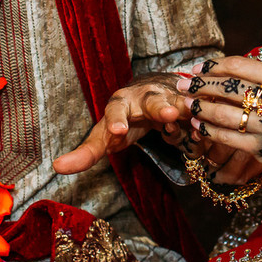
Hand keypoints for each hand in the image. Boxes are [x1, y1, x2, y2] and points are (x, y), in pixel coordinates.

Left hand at [53, 74, 189, 173]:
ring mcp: (169, 96)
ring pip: (178, 101)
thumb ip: (86, 153)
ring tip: (191, 116)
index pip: (115, 111)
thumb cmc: (124, 120)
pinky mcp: (188, 101)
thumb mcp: (105, 136)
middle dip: (160, 106)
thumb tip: (56, 168)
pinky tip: (205, 127)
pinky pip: (196, 109)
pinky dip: (201, 118)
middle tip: (169, 113)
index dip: (117, 120)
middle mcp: (145, 96)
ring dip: (185, 108)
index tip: (117, 131)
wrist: (152, 94)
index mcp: (120, 103)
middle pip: (151, 101)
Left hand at [178, 56, 261, 181]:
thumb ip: (259, 78)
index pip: (238, 65)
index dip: (212, 66)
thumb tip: (220, 71)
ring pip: (223, 112)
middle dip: (199, 86)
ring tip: (188, 106)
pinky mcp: (261, 148)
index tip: (196, 69)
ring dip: (200, 108)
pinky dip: (208, 130)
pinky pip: (226, 136)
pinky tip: (198, 125)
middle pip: (227, 87)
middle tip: (183, 86)